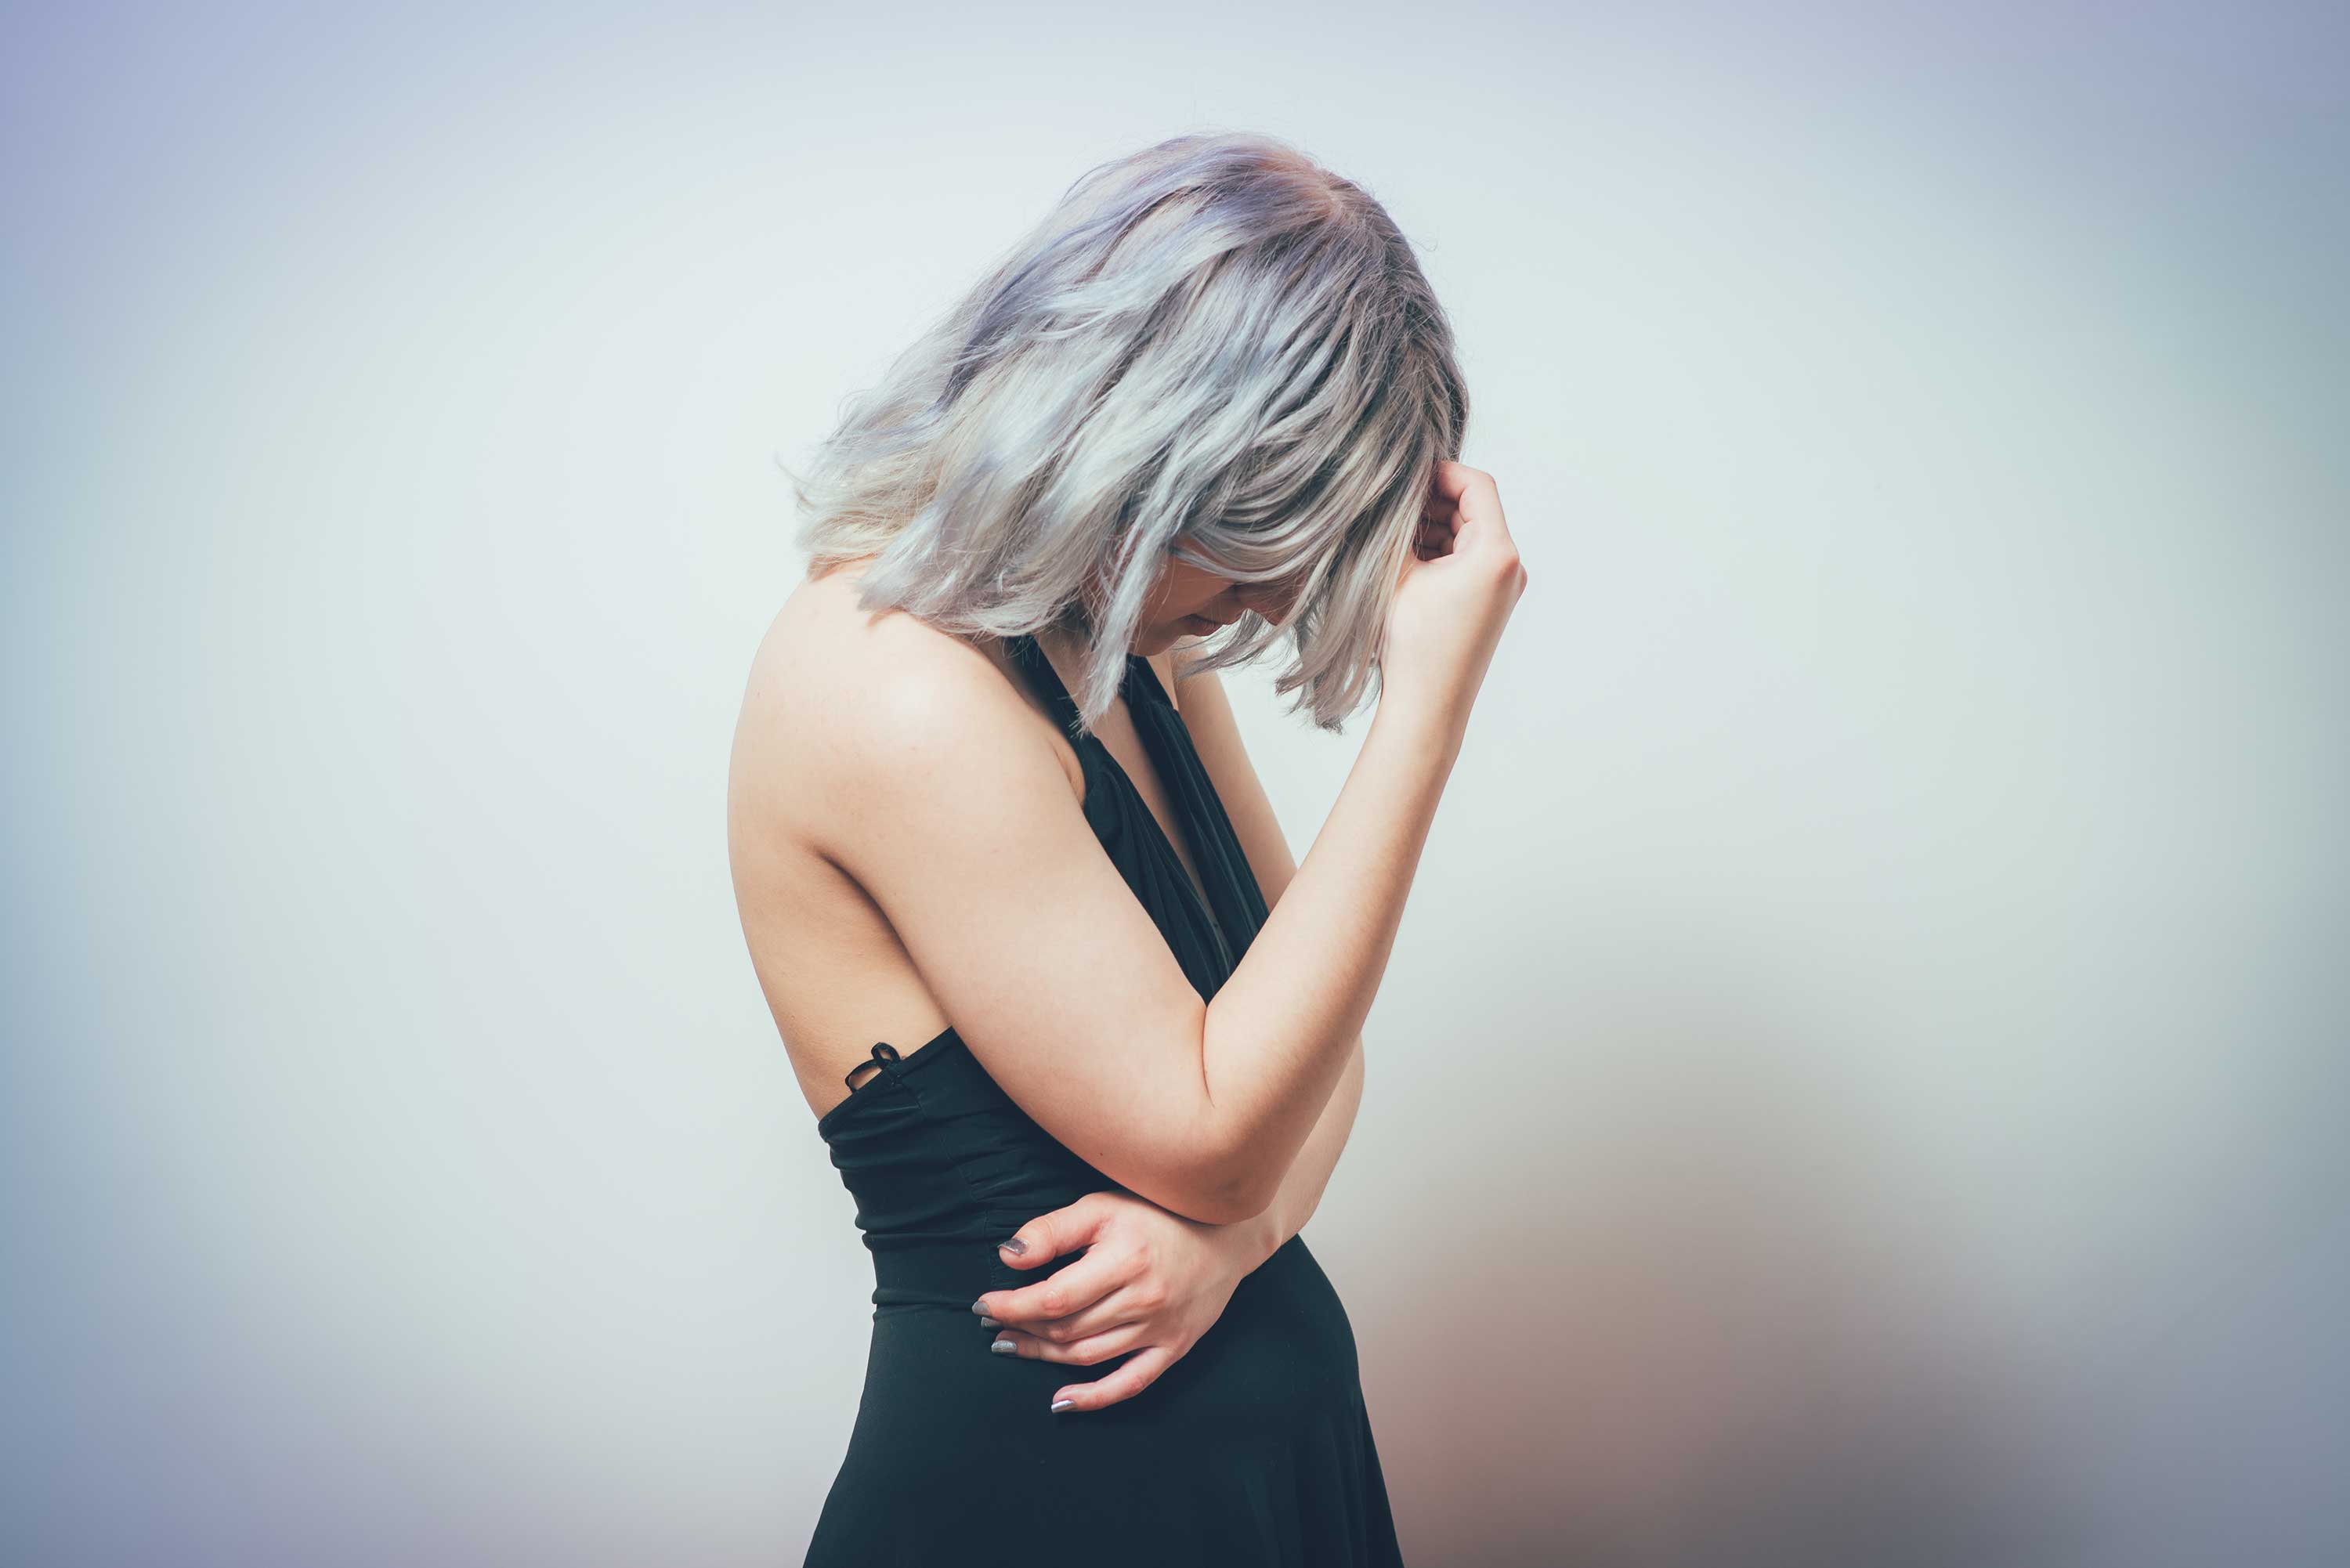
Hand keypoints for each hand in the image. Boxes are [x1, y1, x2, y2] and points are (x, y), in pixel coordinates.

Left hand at [971, 1188, 1274, 1413]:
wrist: (1226, 1232)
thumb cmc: (1158, 1212)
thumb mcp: (1103, 1206)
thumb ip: (1054, 1230)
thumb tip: (1008, 1257)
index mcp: (1125, 1260)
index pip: (1054, 1296)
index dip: (1013, 1305)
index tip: (984, 1304)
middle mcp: (1144, 1300)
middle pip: (1067, 1328)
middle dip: (1021, 1328)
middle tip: (991, 1326)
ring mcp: (1161, 1329)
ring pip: (1088, 1356)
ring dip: (1043, 1356)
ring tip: (1012, 1346)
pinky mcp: (1174, 1347)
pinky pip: (1131, 1383)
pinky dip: (1095, 1398)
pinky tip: (1061, 1400)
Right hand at [1379, 461, 1527, 725]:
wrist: (1429, 707)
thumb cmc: (1415, 647)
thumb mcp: (1398, 575)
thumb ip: (1398, 528)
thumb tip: (1391, 497)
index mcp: (1497, 553)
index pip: (1477, 485)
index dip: (1441, 473)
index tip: (1408, 474)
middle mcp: (1511, 567)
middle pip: (1475, 509)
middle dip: (1433, 502)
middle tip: (1392, 503)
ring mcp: (1505, 587)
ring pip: (1469, 534)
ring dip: (1434, 527)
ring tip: (1393, 534)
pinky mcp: (1493, 603)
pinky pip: (1469, 560)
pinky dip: (1442, 552)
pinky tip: (1406, 559)